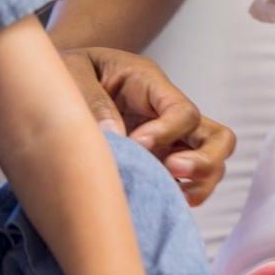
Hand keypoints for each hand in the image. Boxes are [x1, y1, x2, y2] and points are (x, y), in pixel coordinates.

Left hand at [59, 47, 234, 204]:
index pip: (182, 111)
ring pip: (212, 162)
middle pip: (218, 138)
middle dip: (204, 161)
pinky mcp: (158, 162)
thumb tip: (116, 138)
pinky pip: (188, 182)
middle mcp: (168, 114)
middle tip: (171, 170)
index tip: (136, 145)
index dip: (167, 132)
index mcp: (150, 85)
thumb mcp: (70, 73)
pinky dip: (183, 197)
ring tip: (171, 196)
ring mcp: (168, 140)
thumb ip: (92, 102)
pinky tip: (158, 202)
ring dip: (200, 184)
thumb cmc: (66, 72)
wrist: (55, 81)